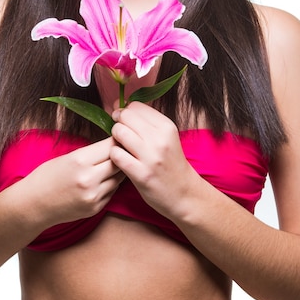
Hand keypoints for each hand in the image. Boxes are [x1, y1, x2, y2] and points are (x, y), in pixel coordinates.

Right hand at [21, 137, 124, 228]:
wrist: (33, 205)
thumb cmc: (47, 176)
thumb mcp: (68, 157)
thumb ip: (92, 152)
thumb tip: (114, 144)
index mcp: (80, 160)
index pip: (110, 145)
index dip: (117, 139)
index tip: (120, 135)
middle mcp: (89, 179)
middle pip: (119, 161)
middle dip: (122, 153)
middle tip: (123, 148)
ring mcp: (93, 196)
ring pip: (120, 177)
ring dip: (119, 169)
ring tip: (114, 163)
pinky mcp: (95, 208)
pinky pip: (113, 191)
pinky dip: (111, 183)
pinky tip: (104, 179)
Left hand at [110, 102, 195, 219]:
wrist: (184, 194)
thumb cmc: (170, 163)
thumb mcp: (166, 137)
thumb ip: (146, 122)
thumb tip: (118, 108)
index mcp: (167, 126)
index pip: (136, 106)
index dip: (125, 110)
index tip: (123, 119)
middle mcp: (160, 139)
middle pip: (126, 116)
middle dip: (118, 122)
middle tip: (121, 133)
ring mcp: (150, 157)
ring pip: (119, 132)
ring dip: (115, 138)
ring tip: (121, 146)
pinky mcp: (141, 174)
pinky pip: (116, 154)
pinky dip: (115, 155)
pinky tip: (121, 159)